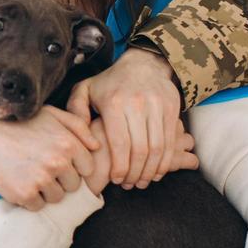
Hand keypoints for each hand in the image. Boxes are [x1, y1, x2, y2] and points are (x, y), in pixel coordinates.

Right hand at [0, 106, 98, 210]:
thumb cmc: (19, 123)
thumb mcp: (51, 114)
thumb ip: (78, 126)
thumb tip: (97, 146)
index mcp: (68, 144)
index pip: (88, 169)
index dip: (74, 166)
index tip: (58, 161)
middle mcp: (58, 162)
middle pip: (73, 186)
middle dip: (61, 179)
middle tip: (41, 166)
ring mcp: (40, 180)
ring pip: (57, 198)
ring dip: (45, 190)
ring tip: (29, 173)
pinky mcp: (24, 194)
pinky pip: (37, 206)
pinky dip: (29, 198)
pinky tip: (19, 181)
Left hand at [66, 48, 184, 188]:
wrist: (143, 63)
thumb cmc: (110, 83)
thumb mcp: (85, 90)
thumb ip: (75, 111)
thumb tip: (82, 138)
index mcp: (114, 102)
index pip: (119, 143)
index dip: (119, 166)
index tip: (115, 179)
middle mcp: (138, 104)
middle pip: (140, 149)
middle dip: (135, 173)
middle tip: (128, 184)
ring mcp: (158, 106)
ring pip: (158, 147)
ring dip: (151, 170)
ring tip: (142, 181)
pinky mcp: (172, 108)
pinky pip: (171, 141)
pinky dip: (165, 160)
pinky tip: (156, 171)